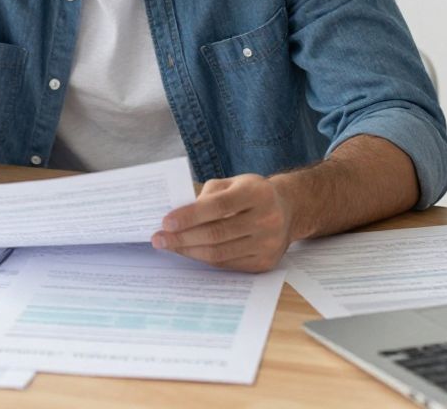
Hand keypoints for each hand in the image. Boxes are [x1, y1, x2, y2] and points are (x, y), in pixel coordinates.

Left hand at [151, 174, 293, 271]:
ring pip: (219, 253)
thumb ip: (207, 195)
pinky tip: (189, 252)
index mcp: (257, 193)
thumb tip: (178, 217)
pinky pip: (227, 264)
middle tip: (159, 239)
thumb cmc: (251, 193)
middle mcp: (267, 219)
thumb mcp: (233, 183)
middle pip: (216, 233)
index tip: (165, 222)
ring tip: (169, 246)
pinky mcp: (265, 263)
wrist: (287, 210)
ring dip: (189, 251)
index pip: (218, 206)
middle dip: (182, 237)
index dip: (190, 215)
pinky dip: (204, 259)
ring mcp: (268, 244)